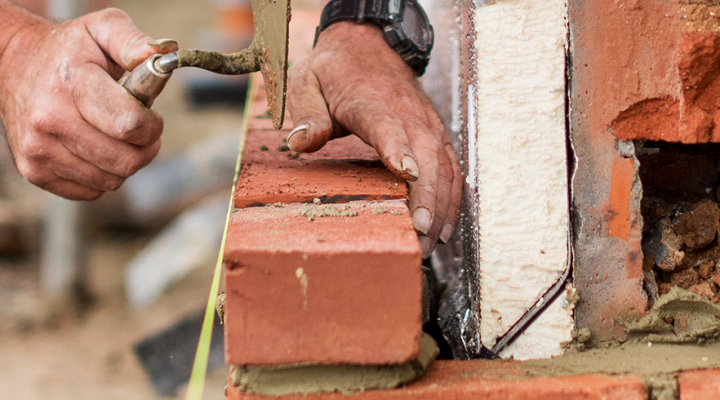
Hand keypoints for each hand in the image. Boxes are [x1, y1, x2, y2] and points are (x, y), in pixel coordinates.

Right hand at [0, 6, 176, 199]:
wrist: (11, 63)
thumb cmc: (69, 49)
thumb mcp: (102, 29)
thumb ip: (135, 42)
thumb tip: (163, 57)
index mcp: (73, 85)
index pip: (131, 126)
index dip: (152, 125)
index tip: (150, 115)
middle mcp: (51, 121)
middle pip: (126, 161)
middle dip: (144, 147)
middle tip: (138, 129)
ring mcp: (40, 150)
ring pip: (111, 180)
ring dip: (124, 162)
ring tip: (113, 135)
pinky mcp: (35, 171)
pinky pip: (91, 191)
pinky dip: (102, 175)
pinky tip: (93, 148)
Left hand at [286, 21, 461, 257]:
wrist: (368, 42)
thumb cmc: (334, 69)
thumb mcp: (307, 82)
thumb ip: (307, 115)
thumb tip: (299, 144)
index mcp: (371, 102)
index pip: (388, 126)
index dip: (399, 149)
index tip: (407, 174)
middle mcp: (407, 114)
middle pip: (426, 155)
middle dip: (426, 197)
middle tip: (418, 236)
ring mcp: (426, 124)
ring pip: (444, 167)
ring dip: (441, 206)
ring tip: (430, 243)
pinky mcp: (434, 133)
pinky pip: (451, 168)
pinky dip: (451, 198)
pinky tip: (444, 227)